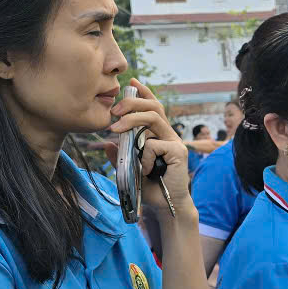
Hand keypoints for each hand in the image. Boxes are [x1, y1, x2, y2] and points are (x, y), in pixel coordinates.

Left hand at [107, 78, 192, 213]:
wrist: (166, 206)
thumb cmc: (149, 188)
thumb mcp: (129, 170)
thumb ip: (120, 157)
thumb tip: (108, 144)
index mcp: (158, 135)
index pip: (153, 107)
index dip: (144, 93)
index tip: (132, 82)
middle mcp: (168, 135)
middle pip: (154, 107)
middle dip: (132, 102)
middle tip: (114, 109)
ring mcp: (175, 142)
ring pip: (153, 119)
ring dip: (131, 120)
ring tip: (115, 130)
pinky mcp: (178, 152)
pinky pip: (154, 145)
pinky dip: (144, 157)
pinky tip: (146, 170)